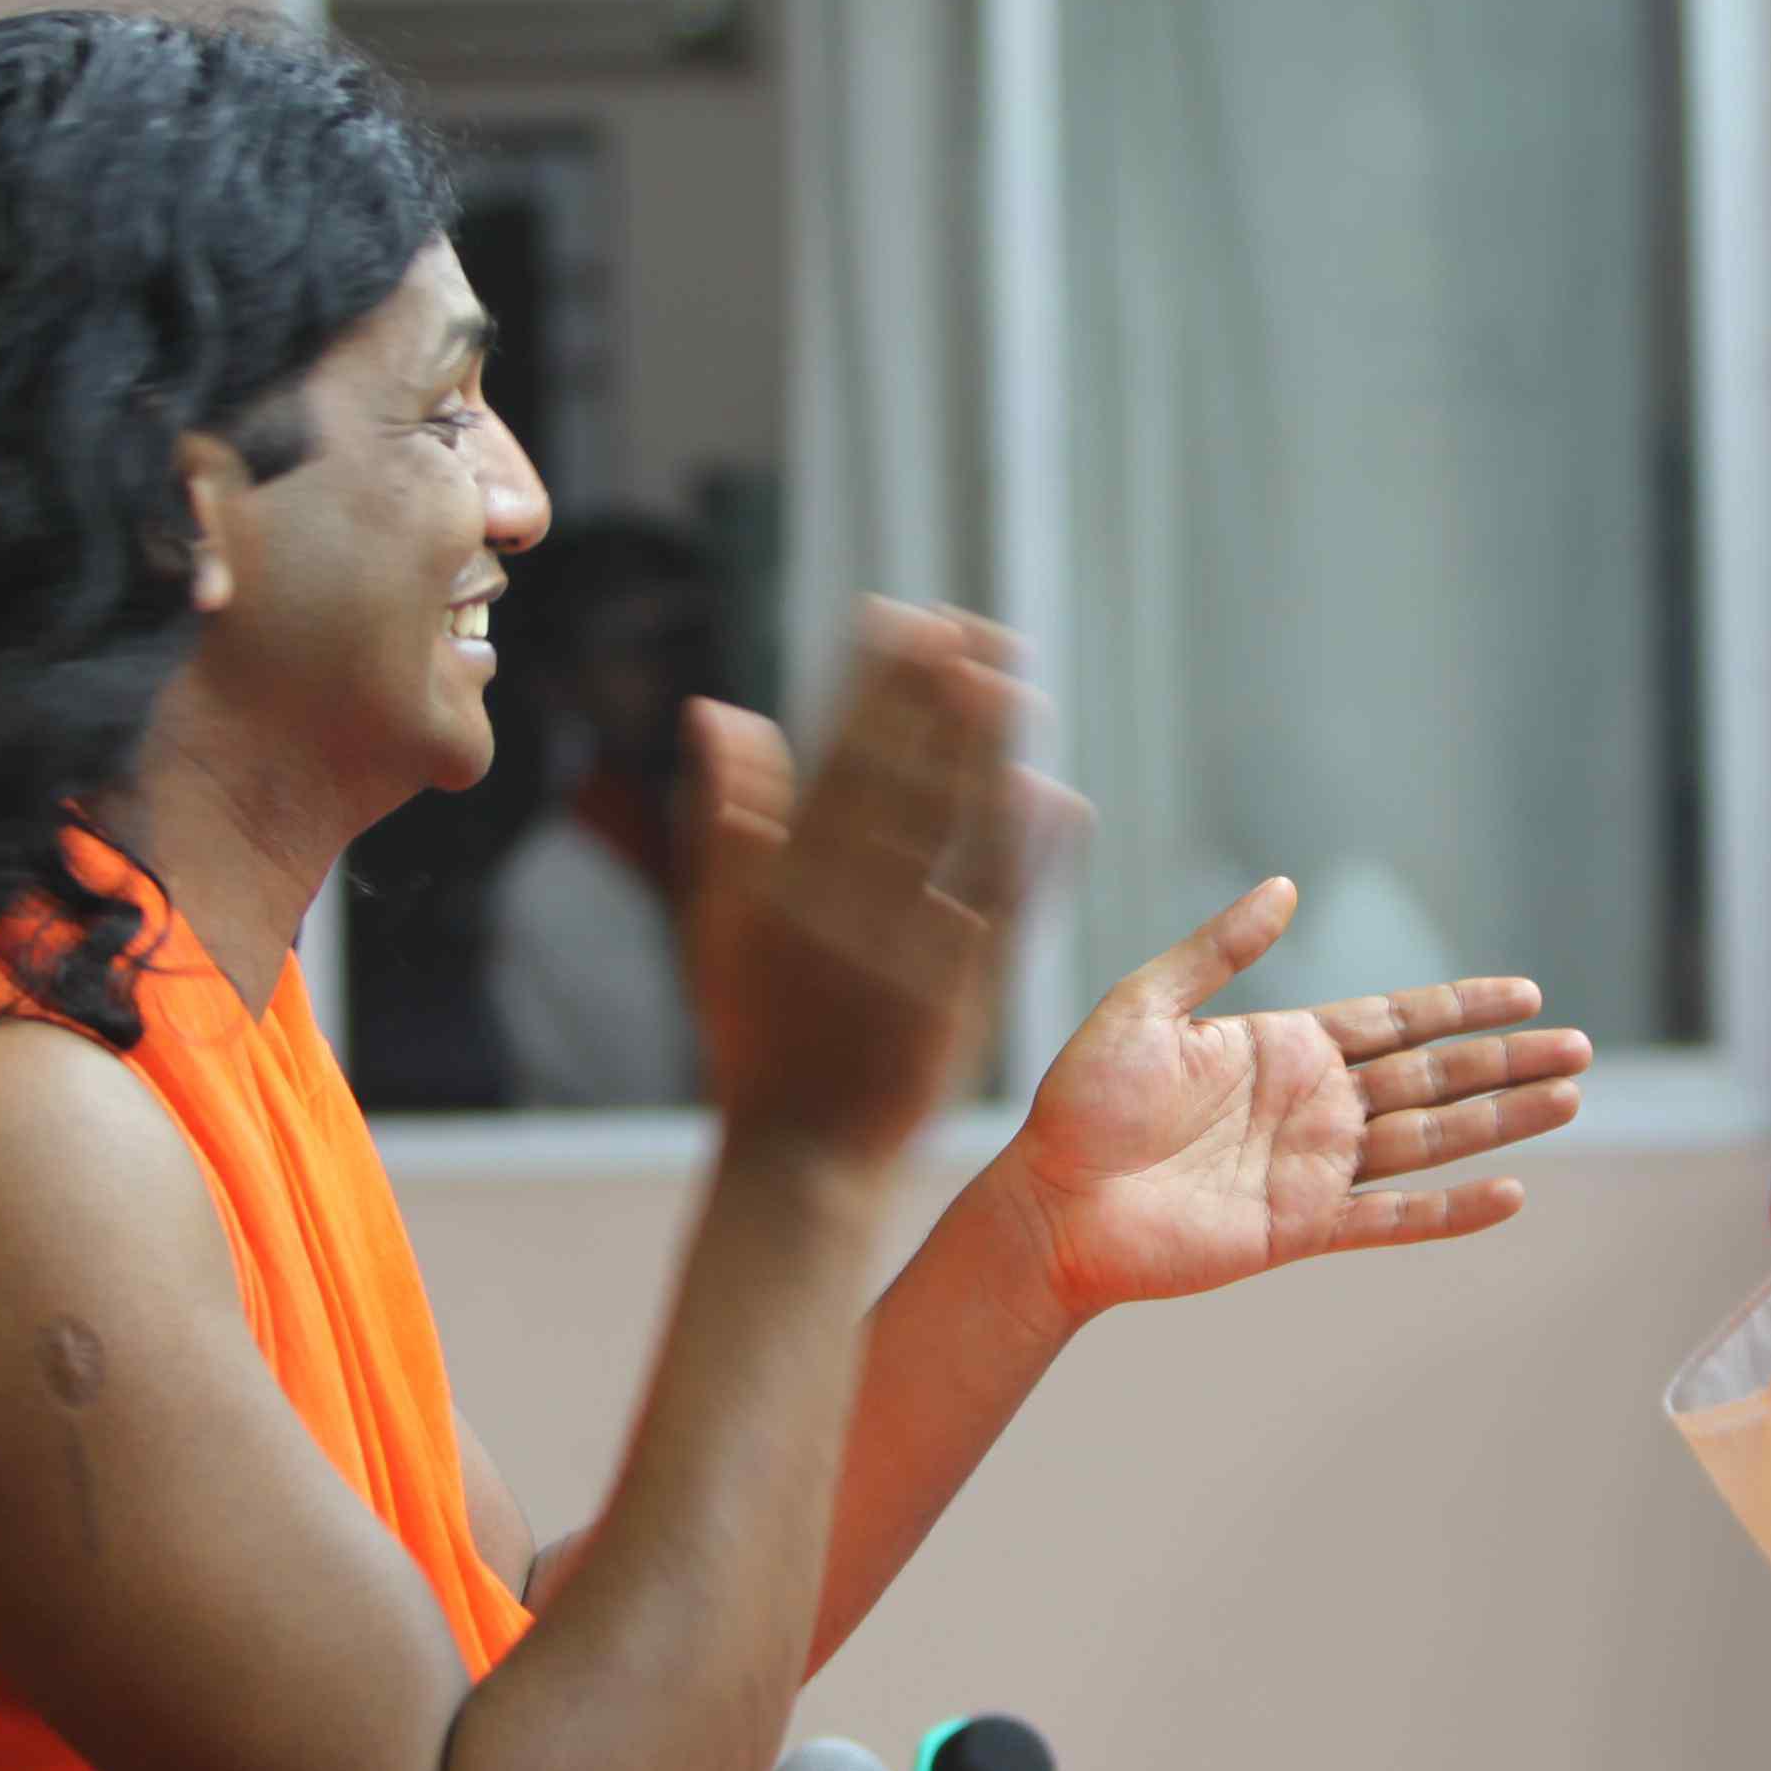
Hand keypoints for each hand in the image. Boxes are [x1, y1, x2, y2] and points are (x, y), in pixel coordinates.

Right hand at [681, 607, 1053, 1161]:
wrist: (802, 1155)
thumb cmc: (753, 1032)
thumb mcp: (716, 924)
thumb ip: (726, 814)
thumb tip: (717, 706)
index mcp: (779, 884)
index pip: (833, 757)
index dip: (872, 684)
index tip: (900, 616)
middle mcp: (841, 910)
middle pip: (900, 780)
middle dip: (935, 697)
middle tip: (971, 626)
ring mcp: (907, 952)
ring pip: (955, 833)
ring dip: (987, 752)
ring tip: (1013, 680)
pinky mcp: (964, 997)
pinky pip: (1005, 910)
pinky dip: (1033, 853)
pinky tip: (1055, 794)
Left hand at [983, 878, 1591, 1320]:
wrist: (1052, 1203)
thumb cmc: (1081, 1104)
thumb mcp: (1144, 1006)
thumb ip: (1218, 952)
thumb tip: (1286, 890)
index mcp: (1283, 1048)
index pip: (1396, 1020)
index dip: (1462, 1006)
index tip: (1528, 992)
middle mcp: (1312, 1105)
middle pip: (1433, 1077)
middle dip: (1506, 1062)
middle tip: (1580, 1049)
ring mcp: (1312, 1168)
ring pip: (1429, 1140)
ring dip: (1500, 1121)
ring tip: (1568, 1100)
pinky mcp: (1300, 1227)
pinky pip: (1390, 1217)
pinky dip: (1450, 1210)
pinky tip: (1508, 1194)